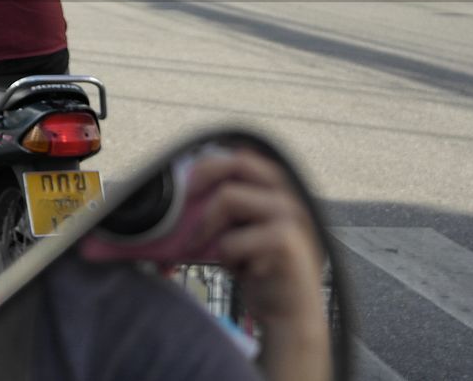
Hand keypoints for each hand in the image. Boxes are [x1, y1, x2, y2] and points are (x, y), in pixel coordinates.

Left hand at [187, 149, 330, 380]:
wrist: (291, 314)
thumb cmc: (262, 270)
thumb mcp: (243, 232)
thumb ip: (227, 210)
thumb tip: (183, 194)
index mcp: (281, 190)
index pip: (243, 157)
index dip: (210, 163)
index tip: (186, 181)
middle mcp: (290, 196)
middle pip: (238, 164)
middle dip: (202, 176)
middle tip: (181, 200)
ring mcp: (291, 216)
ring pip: (228, 198)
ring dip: (208, 227)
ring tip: (210, 250)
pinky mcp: (285, 241)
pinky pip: (232, 241)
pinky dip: (227, 258)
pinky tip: (243, 271)